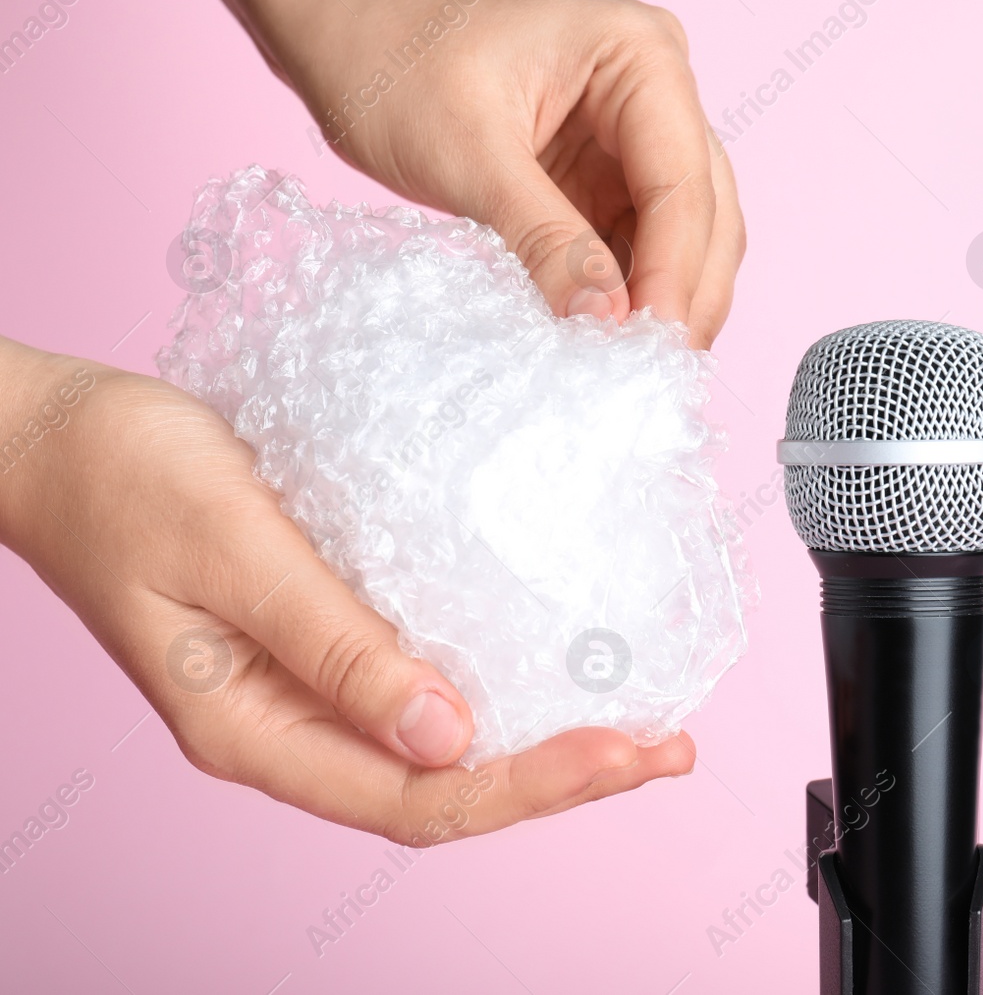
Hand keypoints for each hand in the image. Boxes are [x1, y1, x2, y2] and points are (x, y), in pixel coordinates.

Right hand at [0, 340, 693, 843]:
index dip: (531, 786)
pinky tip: (559, 661)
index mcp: (256, 729)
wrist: (63, 437)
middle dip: (563, 775)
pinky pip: (428, 680)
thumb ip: (336, 644)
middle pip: (447, 785)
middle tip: (668, 748)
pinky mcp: (328, 637)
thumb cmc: (127, 478)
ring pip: (445, 743)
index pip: (418, 798)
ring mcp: (311, 688)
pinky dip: (502, 681)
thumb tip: (451, 735)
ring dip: (544, 737)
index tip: (624, 751)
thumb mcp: (235, 550)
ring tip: (641, 724)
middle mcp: (292, 726)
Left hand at [178, 0, 744, 346]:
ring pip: (682, 237)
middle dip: (684, 294)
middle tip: (654, 374)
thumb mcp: (467, 154)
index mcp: (641, 54)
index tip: (654, 347)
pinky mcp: (601, 175)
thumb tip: (607, 324)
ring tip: (633, 369)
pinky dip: (626, 293)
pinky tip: (607, 340)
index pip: (683, 182)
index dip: (676, 273)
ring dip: (663, 301)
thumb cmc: (389, 53)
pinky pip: (634, 245)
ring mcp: (632, 135)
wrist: (334, 24)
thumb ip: (546, 240)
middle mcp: (655, 89)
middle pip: (704, 212)